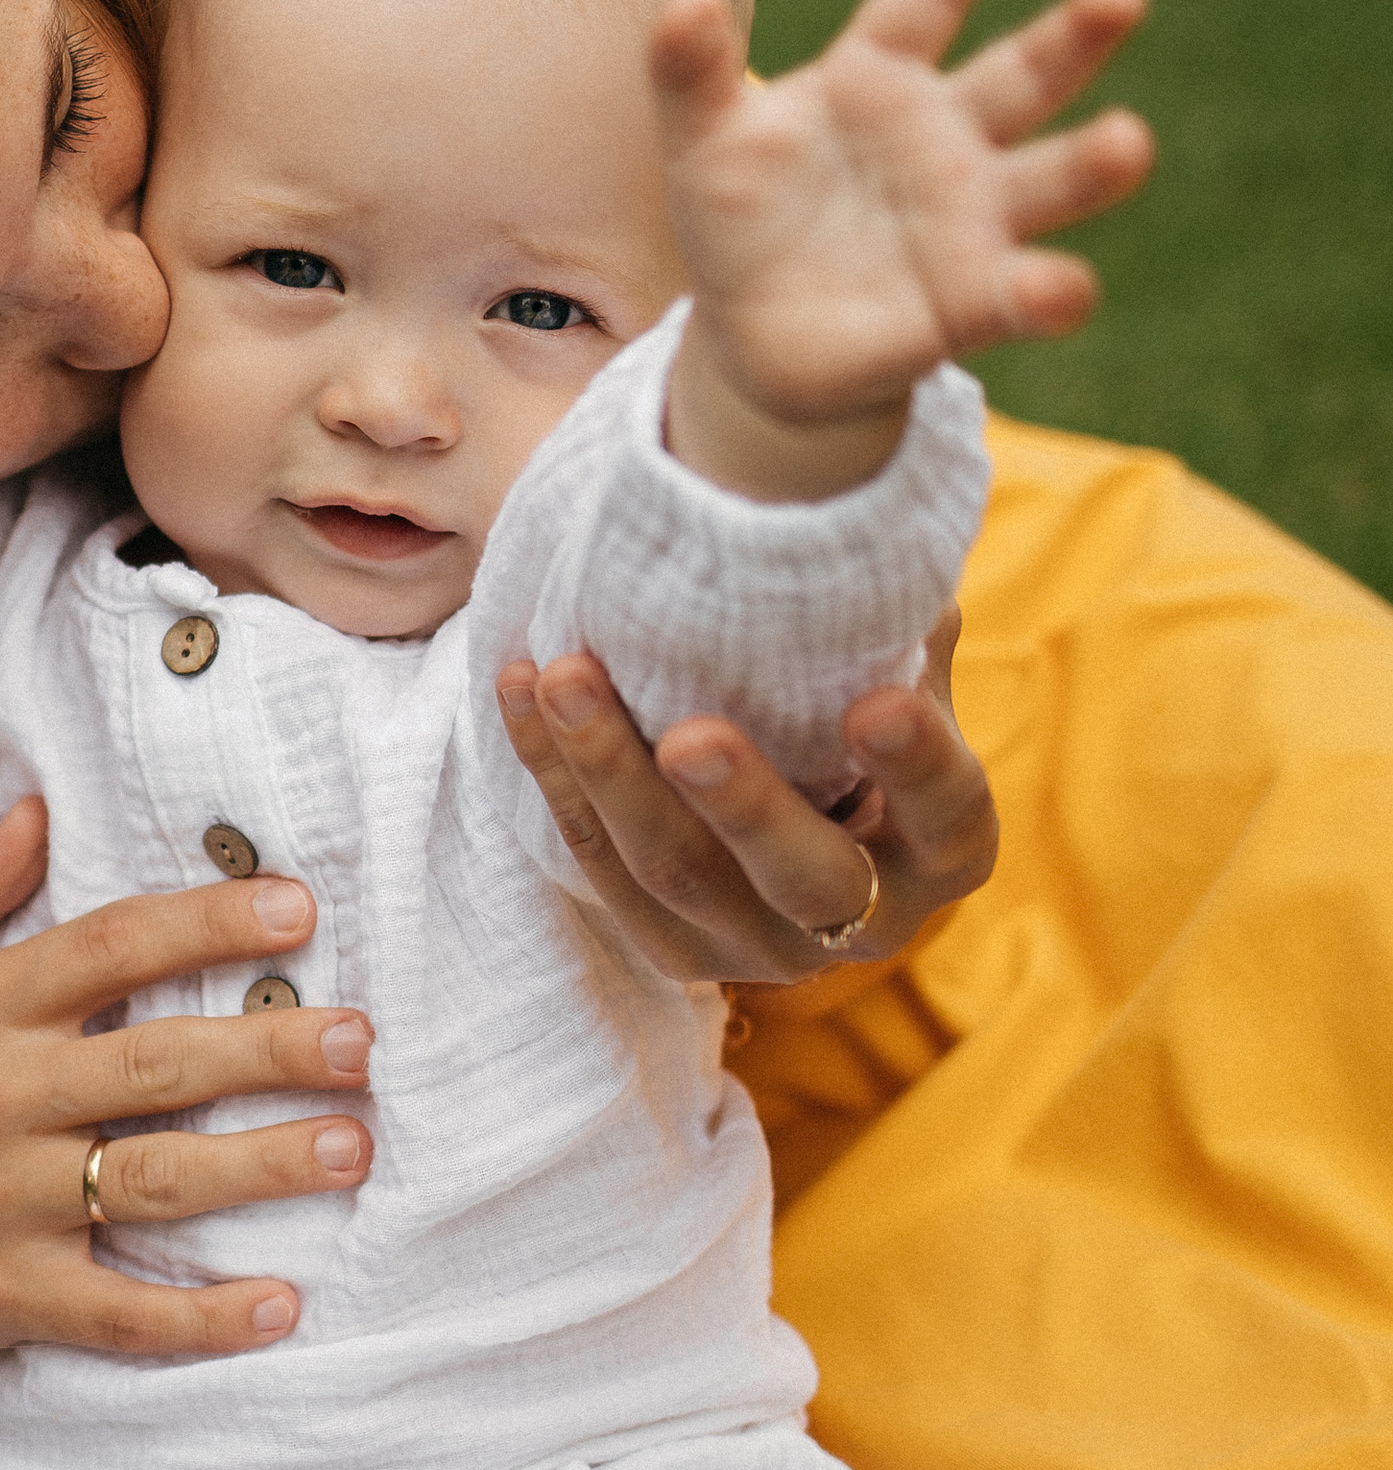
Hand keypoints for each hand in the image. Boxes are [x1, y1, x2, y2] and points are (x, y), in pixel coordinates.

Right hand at [0, 868, 380, 1392]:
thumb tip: (36, 805)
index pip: (109, 947)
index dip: (208, 924)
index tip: (301, 911)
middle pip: (153, 1064)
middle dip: (268, 1048)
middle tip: (358, 1042)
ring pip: (153, 1179)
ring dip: (262, 1166)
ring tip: (353, 1148)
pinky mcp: (7, 1295)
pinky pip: (121, 1313)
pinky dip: (205, 1317)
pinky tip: (284, 1306)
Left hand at [496, 609, 994, 980]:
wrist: (787, 797)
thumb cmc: (854, 705)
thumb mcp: (893, 667)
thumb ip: (888, 619)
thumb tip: (861, 520)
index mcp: (945, 849)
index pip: (947, 812)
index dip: (916, 766)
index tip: (876, 703)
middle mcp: (866, 919)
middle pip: (806, 877)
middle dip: (744, 807)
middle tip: (689, 738)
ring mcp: (760, 946)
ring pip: (676, 875)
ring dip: (611, 775)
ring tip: (564, 678)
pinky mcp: (672, 949)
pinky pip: (598, 865)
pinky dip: (555, 776)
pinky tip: (521, 690)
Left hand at [656, 0, 1153, 498]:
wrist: (751, 337)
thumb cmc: (737, 217)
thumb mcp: (701, 142)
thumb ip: (690, 73)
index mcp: (878, 76)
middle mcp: (947, 136)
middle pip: (1024, 73)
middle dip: (1075, 33)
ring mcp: (970, 219)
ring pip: (1049, 178)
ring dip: (1094, 160)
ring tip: (1129, 140)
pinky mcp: (972, 303)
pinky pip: (1022, 294)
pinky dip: (1050, 292)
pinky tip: (1063, 287)